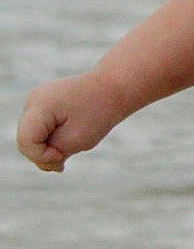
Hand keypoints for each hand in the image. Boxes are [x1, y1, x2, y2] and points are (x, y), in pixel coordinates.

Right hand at [16, 72, 130, 172]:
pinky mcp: (41, 104)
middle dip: (45, 153)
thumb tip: (41, 160)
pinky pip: (38, 130)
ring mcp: (35, 100)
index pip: (25, 140)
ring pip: (31, 137)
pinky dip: (51, 138)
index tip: (63, 155)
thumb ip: (52, 155)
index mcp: (40, 104)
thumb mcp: (76, 140)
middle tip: (69, 153)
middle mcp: (33, 100)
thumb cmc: (99, 112)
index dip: (41, 155)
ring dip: (49, 146)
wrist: (114, 88)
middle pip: (26, 141)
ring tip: (72, 140)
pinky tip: (68, 135)